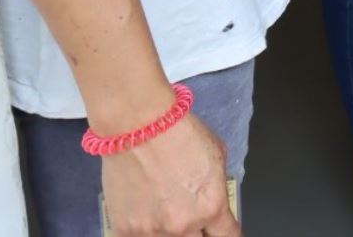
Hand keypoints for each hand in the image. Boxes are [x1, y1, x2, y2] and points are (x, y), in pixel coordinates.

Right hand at [98, 113, 238, 235]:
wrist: (138, 126)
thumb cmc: (179, 134)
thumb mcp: (217, 158)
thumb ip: (217, 189)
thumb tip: (216, 204)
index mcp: (211, 207)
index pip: (227, 236)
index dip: (226, 233)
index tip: (222, 231)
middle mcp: (182, 225)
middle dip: (199, 231)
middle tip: (193, 215)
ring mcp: (151, 230)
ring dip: (171, 231)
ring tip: (167, 208)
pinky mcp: (124, 229)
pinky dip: (147, 229)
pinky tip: (147, 212)